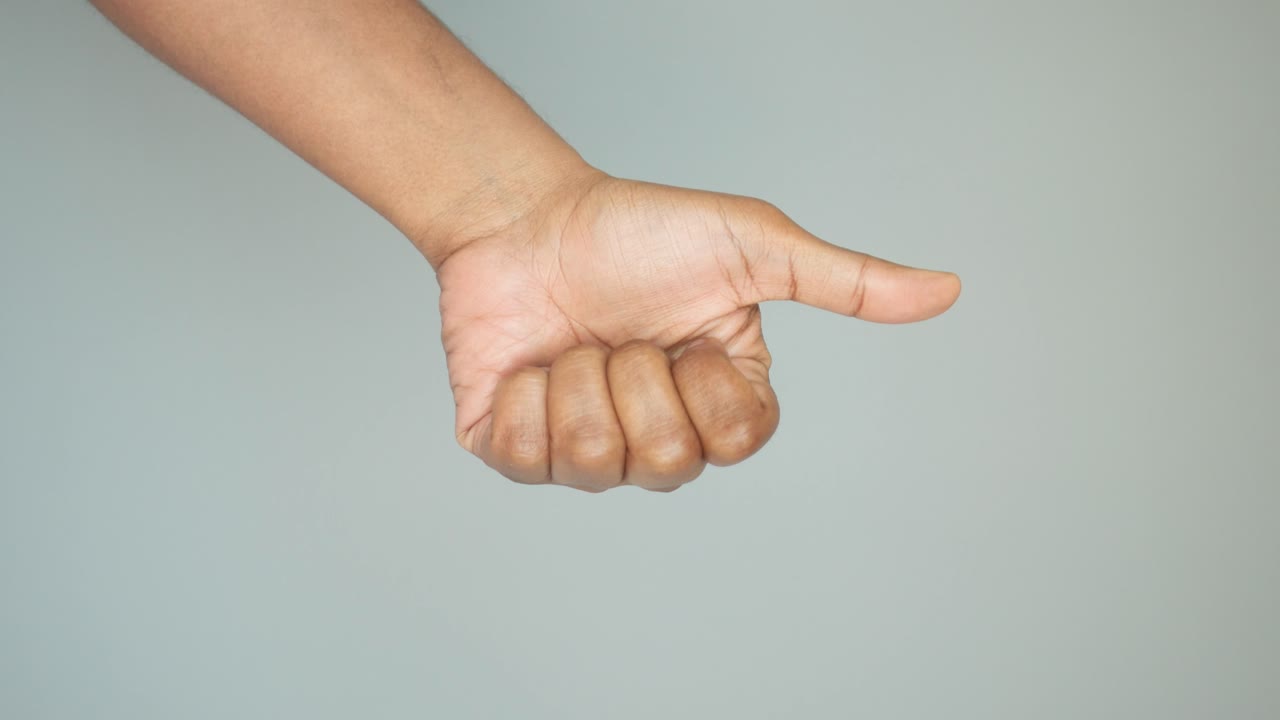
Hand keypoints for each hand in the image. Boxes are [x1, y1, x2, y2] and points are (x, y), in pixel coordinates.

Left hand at [436, 170, 960, 491]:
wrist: (527, 220)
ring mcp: (589, 455)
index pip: (738, 441)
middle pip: (667, 460)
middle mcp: (660, 438)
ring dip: (579, 379)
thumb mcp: (752, 246)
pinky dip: (524, 394)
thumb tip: (949, 290)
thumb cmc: (640, 231)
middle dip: (635, 375)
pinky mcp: (519, 453)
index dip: (707, 386)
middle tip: (621, 332)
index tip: (688, 336)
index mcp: (720, 401)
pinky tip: (529, 364)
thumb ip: (844, 280)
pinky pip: (525, 456)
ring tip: (574, 342)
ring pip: (594, 462)